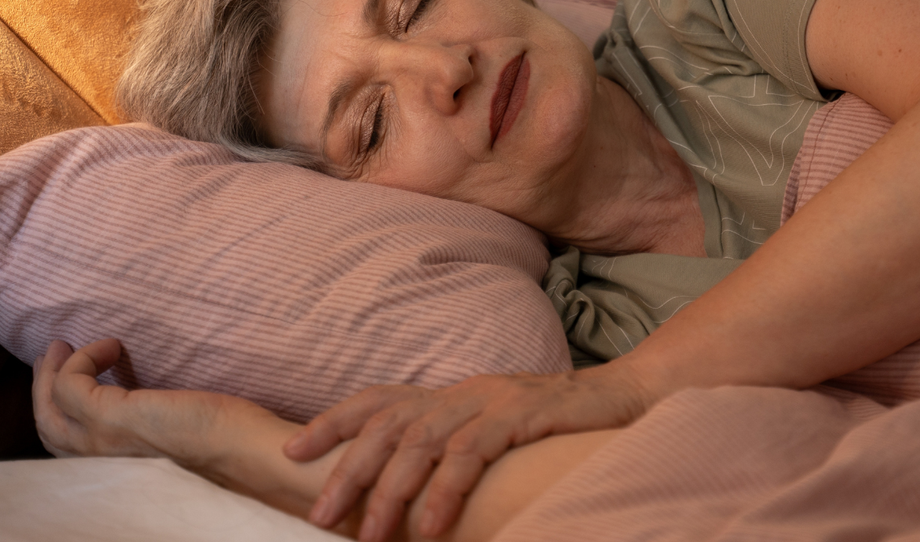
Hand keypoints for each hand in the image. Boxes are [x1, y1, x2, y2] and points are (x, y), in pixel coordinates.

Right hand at [32, 338, 229, 463]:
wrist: (245, 452)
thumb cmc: (228, 439)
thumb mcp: (175, 433)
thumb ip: (153, 424)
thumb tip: (154, 400)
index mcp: (116, 468)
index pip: (67, 446)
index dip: (58, 410)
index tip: (66, 377)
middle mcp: (101, 462)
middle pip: (49, 426)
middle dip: (43, 386)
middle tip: (52, 354)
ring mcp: (101, 442)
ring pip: (50, 406)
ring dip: (52, 371)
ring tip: (63, 345)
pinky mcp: (111, 420)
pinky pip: (71, 383)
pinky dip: (83, 359)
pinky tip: (111, 346)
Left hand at [284, 366, 654, 541]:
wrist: (627, 398)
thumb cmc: (559, 428)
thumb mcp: (497, 433)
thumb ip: (456, 450)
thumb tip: (409, 493)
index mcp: (453, 394)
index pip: (380, 399)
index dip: (334, 420)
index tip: (292, 449)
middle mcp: (465, 391)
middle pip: (390, 425)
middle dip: (349, 470)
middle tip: (319, 514)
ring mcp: (493, 400)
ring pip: (423, 441)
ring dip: (391, 492)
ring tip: (371, 535)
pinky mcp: (524, 414)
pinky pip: (473, 453)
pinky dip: (447, 490)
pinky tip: (434, 524)